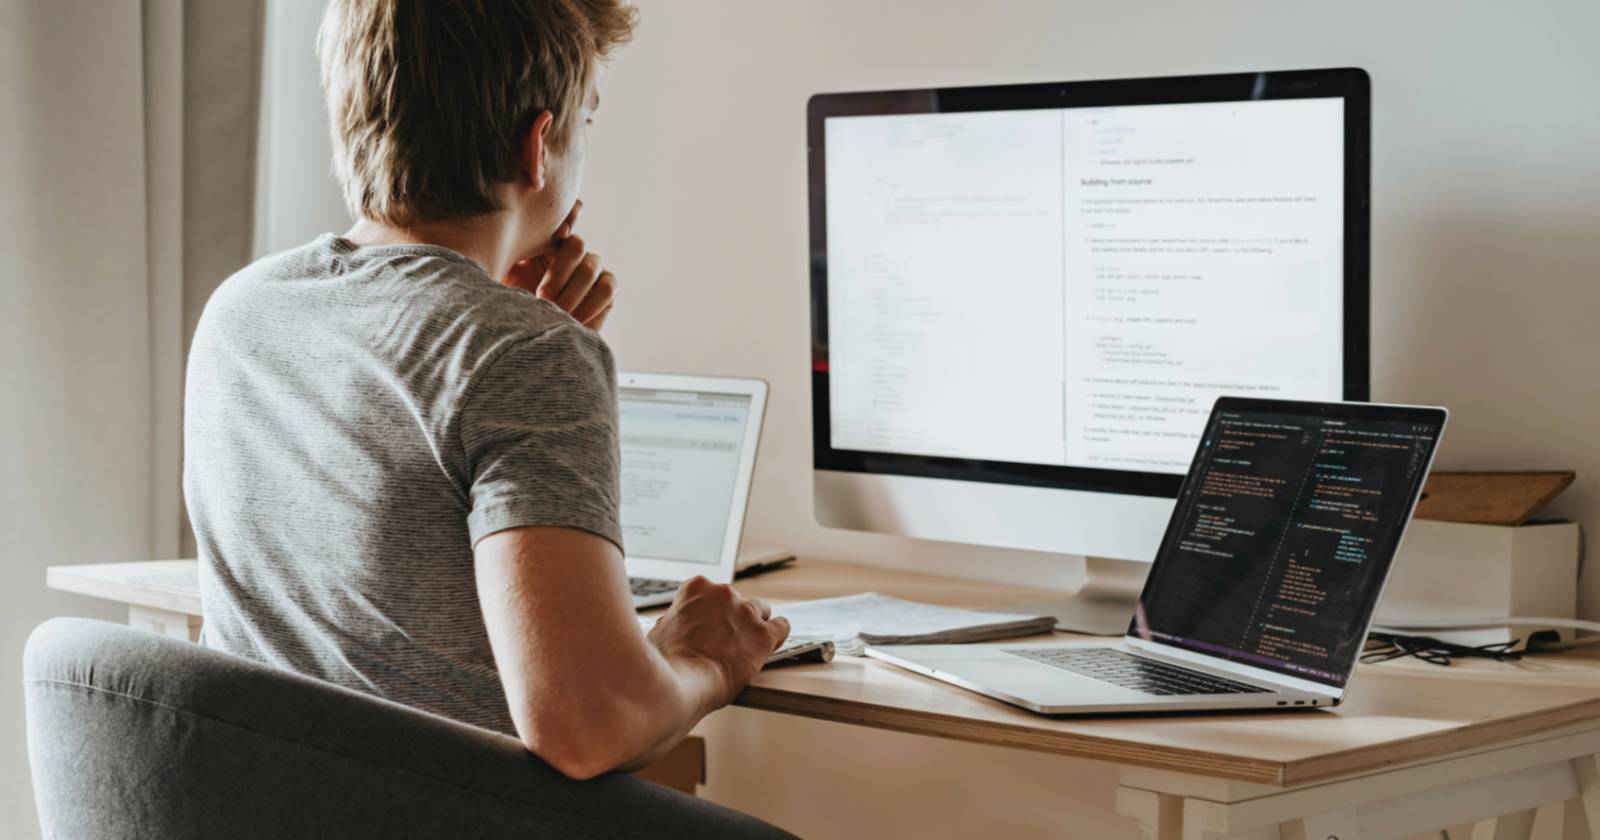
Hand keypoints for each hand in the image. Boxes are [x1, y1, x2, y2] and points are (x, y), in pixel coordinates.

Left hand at [502, 202, 614, 330]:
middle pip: (577, 246)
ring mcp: (593, 270)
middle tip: (541, 297)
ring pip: (592, 269)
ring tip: (556, 313)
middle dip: (559, 273)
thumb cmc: (505, 303)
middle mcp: (574, 252)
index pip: (566, 216)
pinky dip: (591, 307)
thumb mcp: (499, 274)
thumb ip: (502, 253)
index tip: (557, 235)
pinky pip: (606, 291)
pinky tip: (573, 322)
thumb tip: (504, 235)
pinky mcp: (606, 292)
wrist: (522, 335)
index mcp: (547, 241)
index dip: (568, 218)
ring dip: (574, 292)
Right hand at [646, 576, 789, 706]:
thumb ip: (674, 622)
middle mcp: (723, 594)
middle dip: (733, 618)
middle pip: (737, 600)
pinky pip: (781, 627)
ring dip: (755, 625)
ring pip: (761, 610)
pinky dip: (778, 635)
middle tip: (726, 640)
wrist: (674, 685)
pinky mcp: (762, 635)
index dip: (712, 612)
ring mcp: (745, 613)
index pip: (712, 593)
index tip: (711, 626)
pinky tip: (773, 643)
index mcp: (696, 589)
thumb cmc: (662, 663)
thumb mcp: (658, 632)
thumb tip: (674, 626)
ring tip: (750, 643)